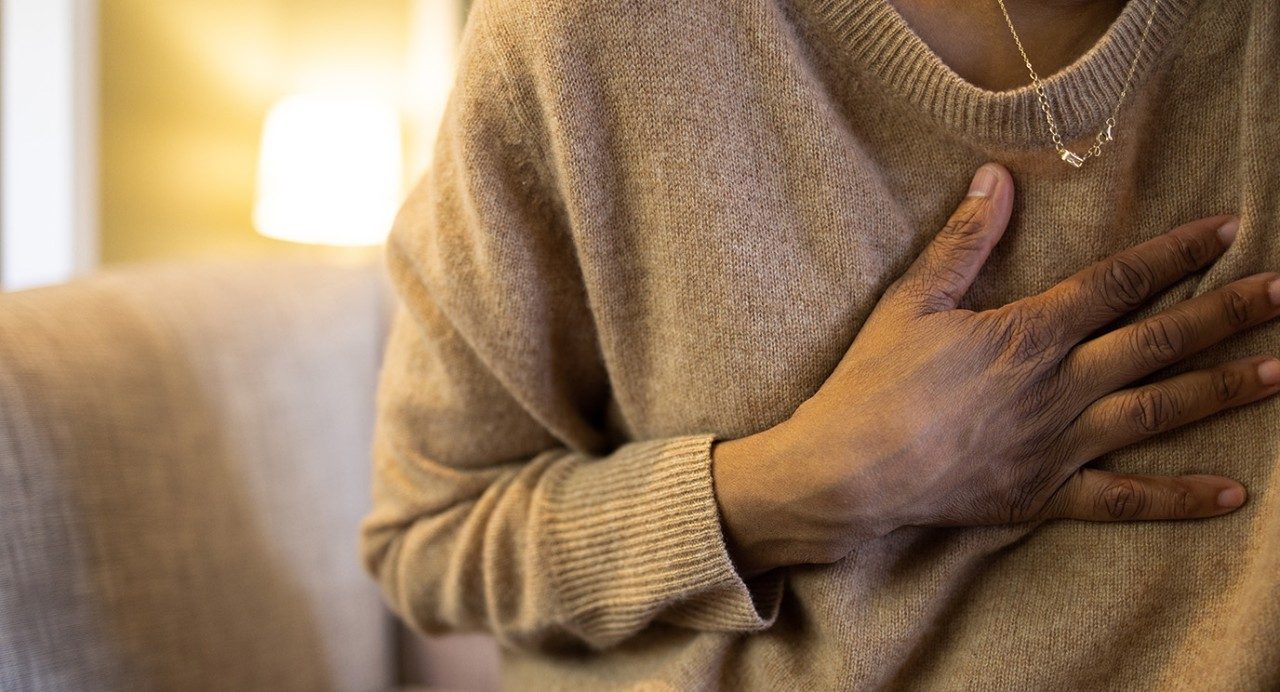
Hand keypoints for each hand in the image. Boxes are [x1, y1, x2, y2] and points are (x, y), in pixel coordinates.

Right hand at [712, 162, 1278, 575]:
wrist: (850, 469)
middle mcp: (1060, 385)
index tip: (1229, 230)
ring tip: (1278, 372)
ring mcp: (1060, 444)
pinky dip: (1178, 498)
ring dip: (1221, 390)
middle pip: (1158, 342)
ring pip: (1157, 412)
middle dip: (1226, 314)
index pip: (1119, 282)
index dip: (1177, 253)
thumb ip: (963, 242)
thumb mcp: (911, 301)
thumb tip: (997, 178)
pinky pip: (1123, 499)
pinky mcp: (1046, 495)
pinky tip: (1232, 493)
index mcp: (1029, 332)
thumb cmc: (874, 382)